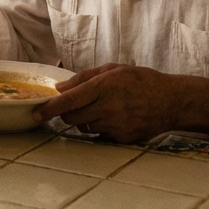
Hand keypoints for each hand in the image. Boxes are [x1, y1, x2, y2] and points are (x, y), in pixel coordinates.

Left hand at [34, 64, 182, 142]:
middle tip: (72, 105)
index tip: (36, 113)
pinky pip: (99, 135)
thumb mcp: (113, 70)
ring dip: (82, 120)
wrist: (173, 101)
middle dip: (66, 113)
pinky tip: (111, 117)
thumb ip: (84, 78)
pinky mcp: (122, 138)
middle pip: (71, 117)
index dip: (49, 109)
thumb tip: (59, 88)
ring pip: (83, 127)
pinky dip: (98, 127)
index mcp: (104, 87)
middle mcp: (108, 108)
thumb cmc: (141, 80)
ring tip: (97, 108)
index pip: (68, 101)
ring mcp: (116, 125)